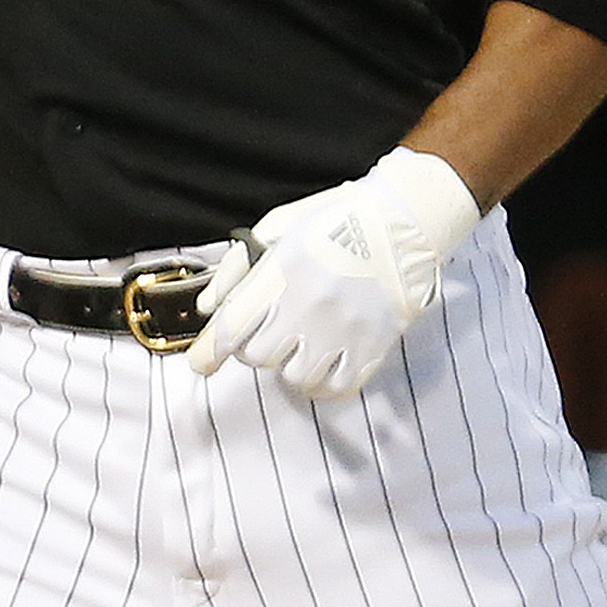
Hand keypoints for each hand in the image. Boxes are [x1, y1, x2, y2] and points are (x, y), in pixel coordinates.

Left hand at [188, 148, 480, 400]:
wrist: (405, 221)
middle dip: (254, 346)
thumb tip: (209, 309)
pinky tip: (322, 362)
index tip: (200, 363)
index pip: (234, 327)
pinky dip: (322, 384)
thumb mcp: (279, 225)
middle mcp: (311, 304)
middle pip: (259, 356)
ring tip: (301, 341)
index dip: (209, 352)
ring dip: (290, 363)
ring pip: (295, 377)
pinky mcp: (372, 347)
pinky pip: (335, 388)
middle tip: (268, 330)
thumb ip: (238, 267)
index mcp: (284, 270)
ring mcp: (343, 329)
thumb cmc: (338, 218)